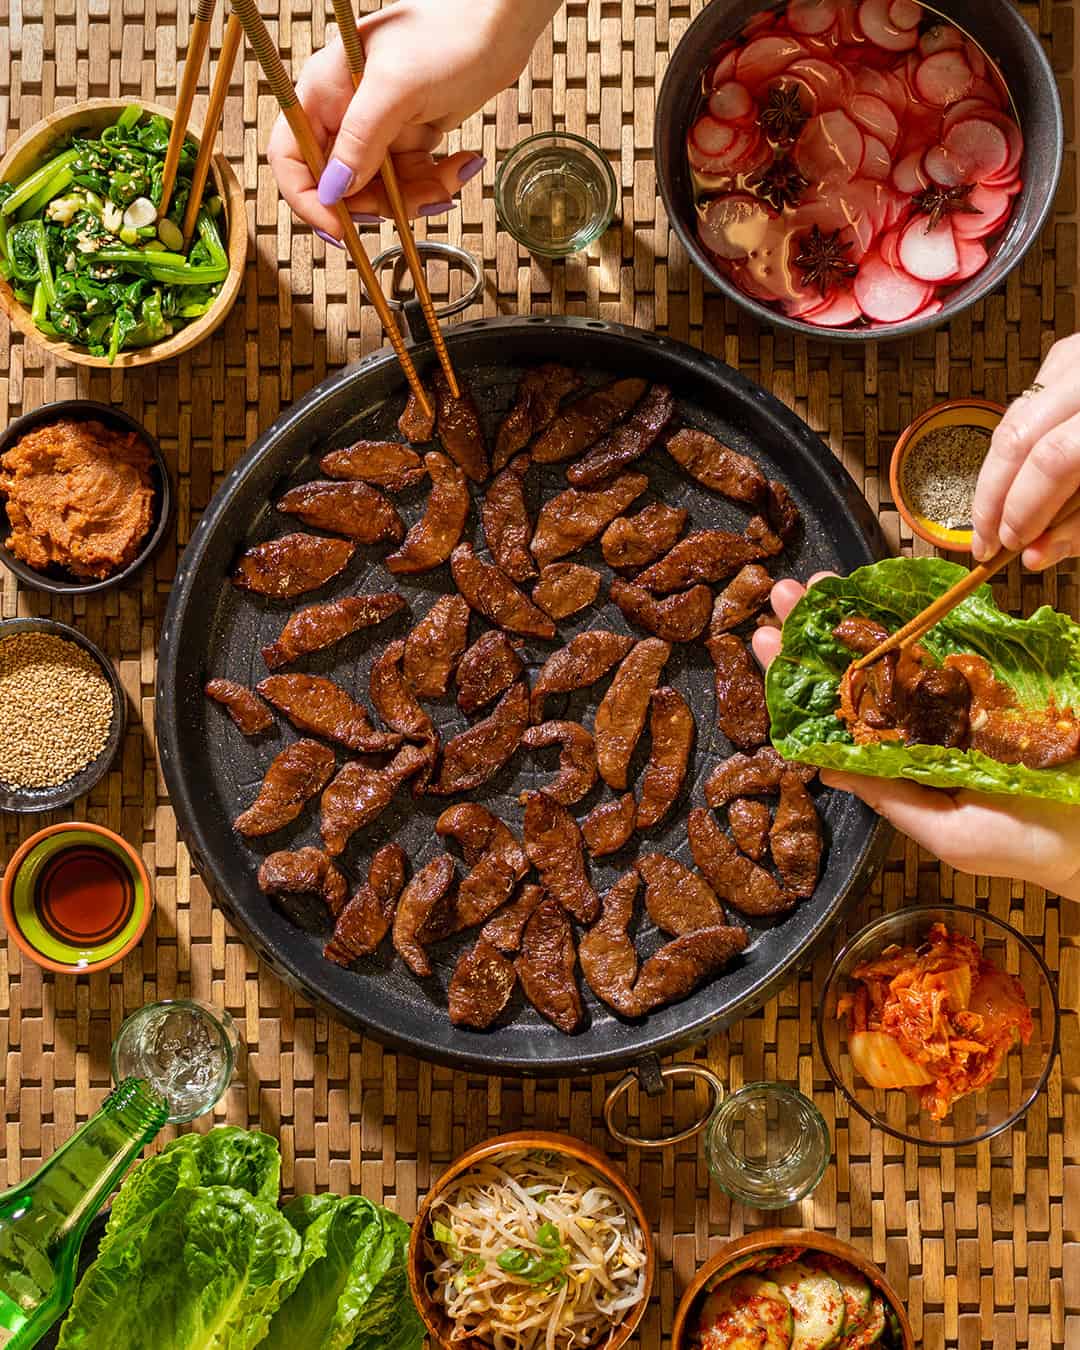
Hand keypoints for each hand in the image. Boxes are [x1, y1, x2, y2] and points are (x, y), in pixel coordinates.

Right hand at [267, 0, 559, 239]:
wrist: (498, 22)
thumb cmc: (446, 33)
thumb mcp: (396, 89)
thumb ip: (360, 141)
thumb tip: (334, 191)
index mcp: (323, 92)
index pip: (291, 158)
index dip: (309, 199)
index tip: (339, 231)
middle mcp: (345, 113)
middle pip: (342, 186)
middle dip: (381, 202)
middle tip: (416, 202)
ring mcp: (379, 127)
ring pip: (383, 190)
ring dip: (419, 196)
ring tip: (452, 176)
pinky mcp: (410, 136)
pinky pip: (413, 179)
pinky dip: (438, 181)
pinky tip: (464, 162)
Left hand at [753, 576, 1079, 899]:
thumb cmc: (1024, 844)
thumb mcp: (951, 833)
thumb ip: (893, 800)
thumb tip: (826, 772)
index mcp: (898, 761)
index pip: (838, 717)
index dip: (802, 683)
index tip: (768, 643)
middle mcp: (918, 724)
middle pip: (857, 672)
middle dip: (817, 633)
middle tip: (784, 595)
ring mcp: (953, 697)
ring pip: (895, 648)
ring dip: (856, 613)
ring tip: (816, 583)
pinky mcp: (990, 678)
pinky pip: (948, 640)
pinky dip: (917, 612)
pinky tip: (885, 589)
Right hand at [971, 334, 1079, 568]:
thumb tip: (1037, 553)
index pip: (1053, 460)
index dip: (1022, 508)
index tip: (1009, 543)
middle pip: (1019, 435)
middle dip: (992, 495)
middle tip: (985, 538)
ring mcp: (1079, 357)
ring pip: (1013, 418)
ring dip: (994, 475)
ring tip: (991, 517)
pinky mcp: (1069, 357)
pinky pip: (1025, 404)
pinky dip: (1013, 447)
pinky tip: (1014, 479)